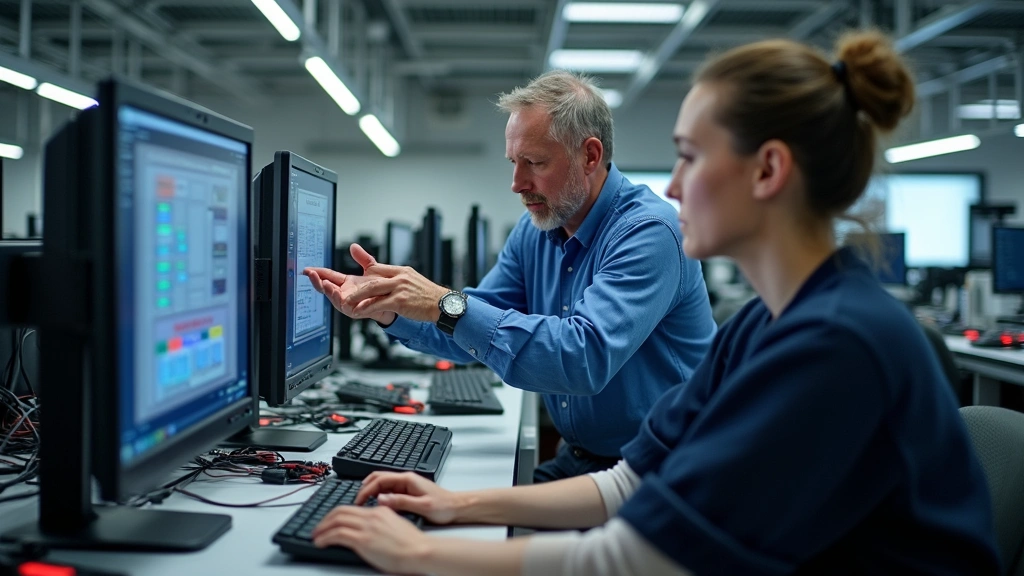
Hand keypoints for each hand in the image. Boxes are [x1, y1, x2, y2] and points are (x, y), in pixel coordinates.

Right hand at [304, 244, 395, 324]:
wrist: (395, 300)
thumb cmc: (383, 287)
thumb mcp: (371, 269)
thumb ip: (362, 258)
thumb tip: (353, 246)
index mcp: (346, 284)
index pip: (328, 276)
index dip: (318, 272)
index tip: (307, 268)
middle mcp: (345, 293)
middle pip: (325, 287)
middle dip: (316, 280)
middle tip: (310, 273)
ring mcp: (348, 302)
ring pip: (332, 296)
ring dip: (326, 289)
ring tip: (322, 282)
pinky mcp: (354, 310)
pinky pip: (343, 305)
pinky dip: (338, 298)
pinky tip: (335, 291)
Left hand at [312, 505, 430, 573]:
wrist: (419, 551)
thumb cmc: (412, 544)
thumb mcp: (396, 526)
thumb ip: (382, 524)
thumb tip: (371, 531)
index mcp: (380, 511)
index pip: (351, 507)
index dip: (336, 514)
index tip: (330, 522)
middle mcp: (371, 515)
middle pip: (340, 511)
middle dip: (326, 519)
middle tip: (319, 528)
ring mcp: (367, 527)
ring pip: (336, 521)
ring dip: (322, 528)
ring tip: (316, 536)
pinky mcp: (363, 540)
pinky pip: (337, 534)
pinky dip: (325, 537)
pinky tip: (321, 542)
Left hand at [336, 244, 449, 323]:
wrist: (443, 304)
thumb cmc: (428, 295)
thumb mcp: (413, 280)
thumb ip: (397, 279)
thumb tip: (387, 281)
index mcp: (402, 271)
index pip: (377, 268)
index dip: (364, 274)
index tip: (354, 281)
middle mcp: (400, 277)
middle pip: (372, 278)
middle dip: (356, 288)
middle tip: (344, 294)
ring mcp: (400, 288)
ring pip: (372, 290)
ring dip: (357, 298)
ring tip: (347, 304)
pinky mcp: (401, 301)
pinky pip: (379, 304)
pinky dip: (367, 309)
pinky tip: (359, 312)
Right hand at [355, 471, 462, 524]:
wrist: (457, 508)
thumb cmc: (444, 506)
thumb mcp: (422, 506)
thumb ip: (401, 502)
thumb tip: (382, 499)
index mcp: (408, 479)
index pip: (380, 479)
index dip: (366, 489)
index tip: (359, 501)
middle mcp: (406, 480)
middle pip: (378, 478)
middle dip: (365, 488)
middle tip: (357, 502)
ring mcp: (406, 486)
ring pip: (383, 485)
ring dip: (372, 492)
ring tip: (364, 505)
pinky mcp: (408, 493)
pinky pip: (389, 492)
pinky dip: (379, 497)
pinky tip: (377, 507)